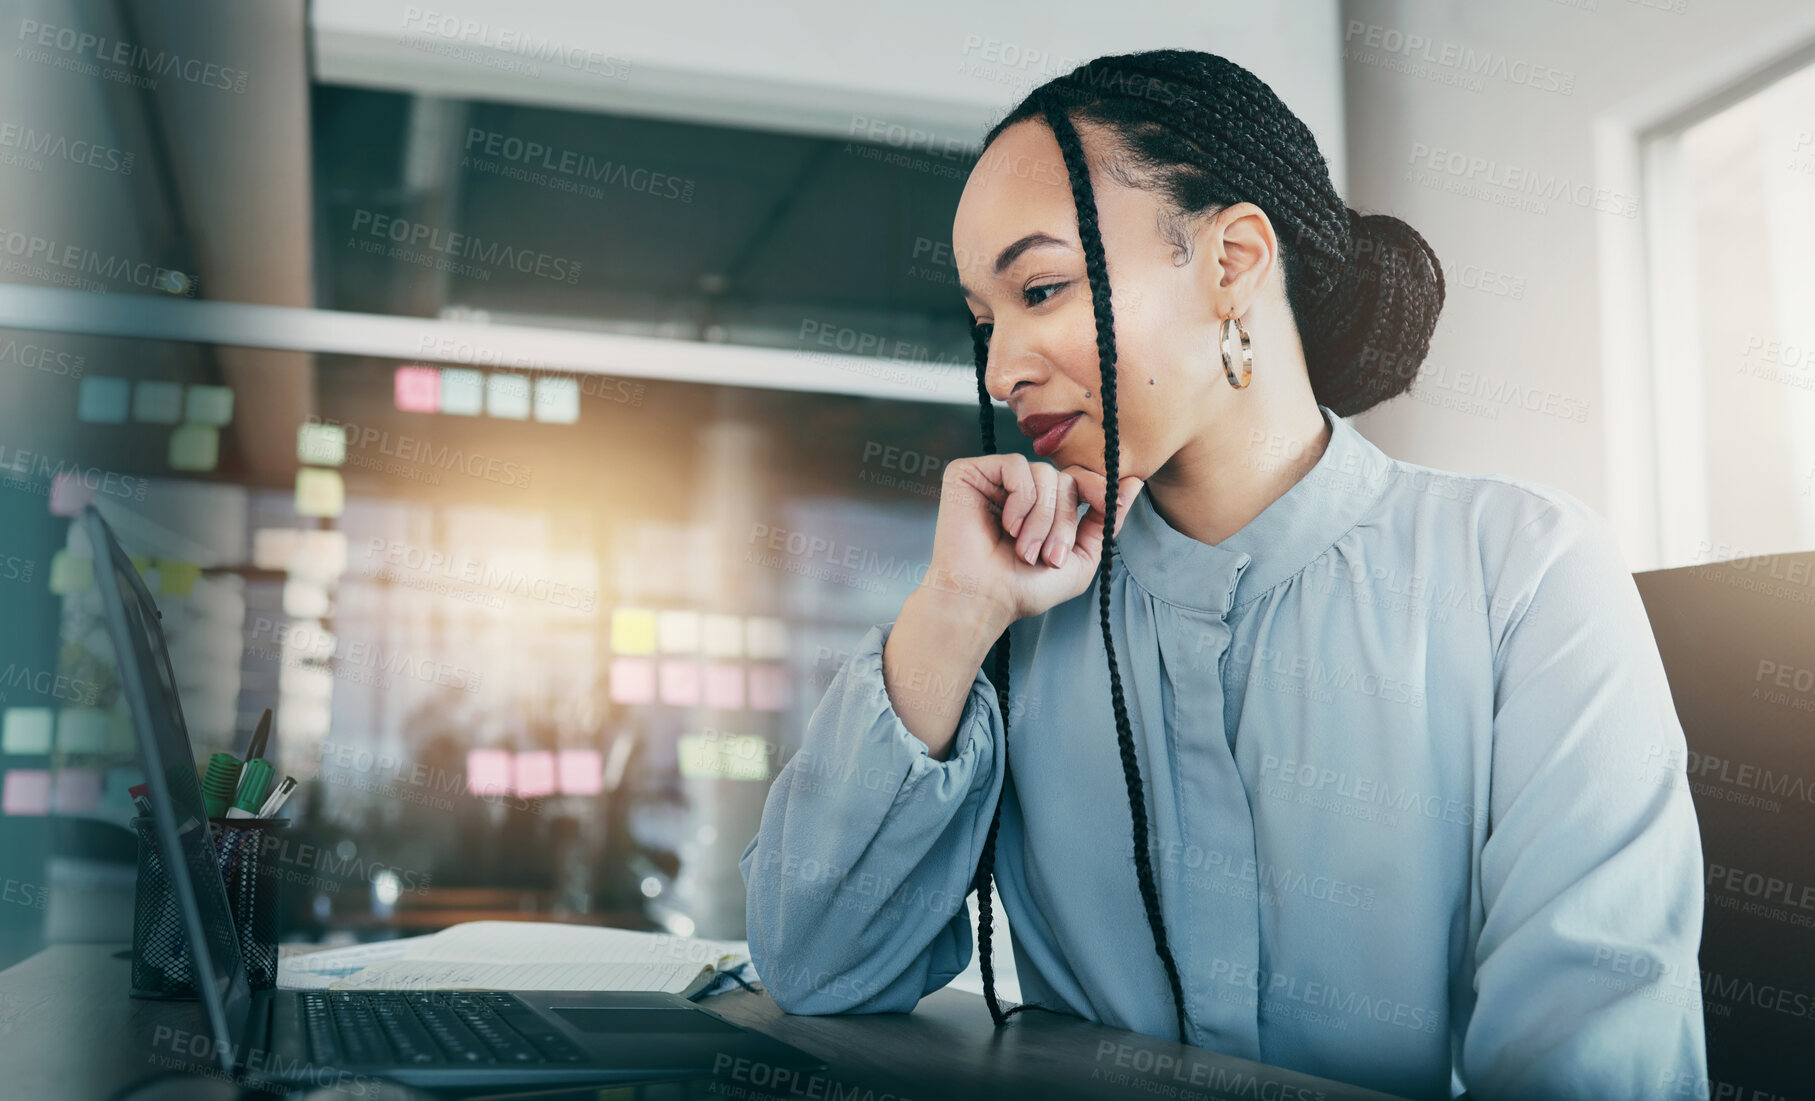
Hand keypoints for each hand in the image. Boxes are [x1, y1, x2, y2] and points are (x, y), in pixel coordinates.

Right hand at [925, 454, 1143, 630]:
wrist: (984, 600)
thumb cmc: (1025, 588)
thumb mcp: (1081, 558)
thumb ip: (1105, 520)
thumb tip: (1134, 482)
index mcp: (1043, 505)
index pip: (1080, 480)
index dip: (1098, 489)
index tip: (1108, 508)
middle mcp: (1019, 488)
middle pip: (1065, 479)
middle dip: (1064, 522)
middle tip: (1048, 557)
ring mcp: (994, 479)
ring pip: (1044, 473)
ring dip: (1043, 518)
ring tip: (1024, 550)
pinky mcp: (970, 472)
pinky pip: (1016, 465)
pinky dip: (1021, 499)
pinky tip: (1007, 526)